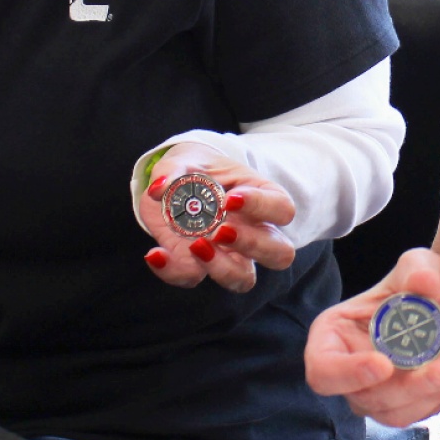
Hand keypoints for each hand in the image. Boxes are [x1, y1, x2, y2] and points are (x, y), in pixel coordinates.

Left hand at [136, 143, 295, 291]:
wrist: (172, 186)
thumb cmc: (193, 170)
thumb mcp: (184, 161)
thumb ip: (174, 171)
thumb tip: (161, 188)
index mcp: (261, 199)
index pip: (282, 209)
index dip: (263, 207)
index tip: (231, 198)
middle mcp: (253, 233)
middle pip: (280, 254)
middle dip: (253, 245)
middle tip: (221, 230)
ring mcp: (229, 255)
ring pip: (244, 279)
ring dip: (222, 268)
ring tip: (196, 246)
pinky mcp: (198, 266)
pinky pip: (192, 278)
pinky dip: (173, 270)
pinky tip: (157, 254)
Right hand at [304, 248, 439, 426]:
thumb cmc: (432, 287)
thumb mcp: (426, 266)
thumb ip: (419, 267)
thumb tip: (422, 279)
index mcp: (337, 332)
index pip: (322, 367)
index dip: (346, 373)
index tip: (383, 364)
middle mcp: (349, 367)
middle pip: (361, 397)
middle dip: (404, 387)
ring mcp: (374, 391)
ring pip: (390, 412)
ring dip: (426, 394)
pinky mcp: (401, 406)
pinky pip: (415, 416)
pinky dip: (439, 397)